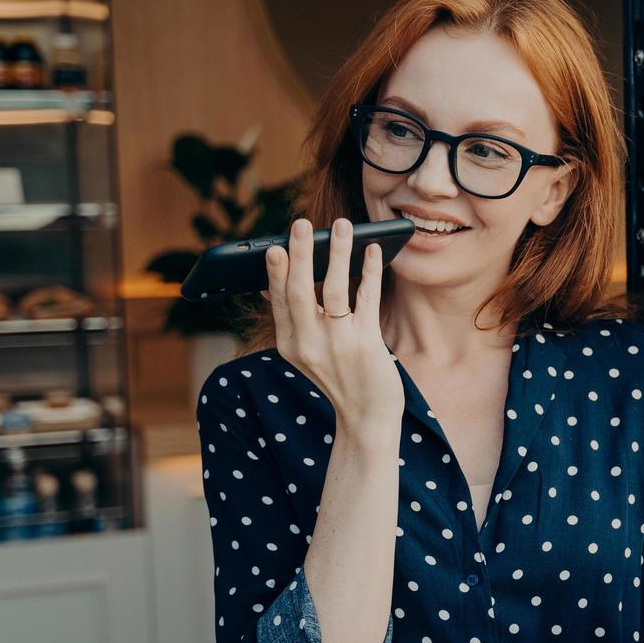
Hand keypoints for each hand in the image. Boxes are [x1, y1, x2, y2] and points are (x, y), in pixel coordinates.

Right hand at [261, 218, 402, 433]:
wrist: (367, 418)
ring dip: (337, 253)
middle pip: (301, 291)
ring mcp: (338, 344)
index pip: (280, 302)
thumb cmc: (340, 378)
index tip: (275, 247)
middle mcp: (310, 344)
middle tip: (302, 224)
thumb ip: (292, 320)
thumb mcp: (307, 354)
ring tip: (342, 226)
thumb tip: (271, 282)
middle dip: (300, 254)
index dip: (276, 273)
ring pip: (333, 289)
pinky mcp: (366, 344)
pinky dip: (369, 271)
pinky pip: (366, 298)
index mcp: (291, 345)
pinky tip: (372, 251)